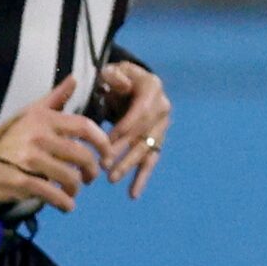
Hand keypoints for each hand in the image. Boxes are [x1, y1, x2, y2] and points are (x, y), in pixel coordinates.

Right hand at [0, 76, 107, 211]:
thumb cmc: (9, 136)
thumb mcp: (30, 113)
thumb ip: (55, 98)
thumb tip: (75, 78)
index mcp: (43, 119)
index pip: (84, 127)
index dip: (103, 142)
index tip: (108, 155)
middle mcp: (38, 137)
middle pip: (82, 156)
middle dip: (92, 171)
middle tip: (90, 178)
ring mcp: (29, 159)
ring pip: (70, 177)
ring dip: (76, 189)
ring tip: (73, 191)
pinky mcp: (20, 180)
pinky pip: (52, 194)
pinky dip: (64, 203)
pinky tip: (66, 205)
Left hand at [95, 60, 170, 197]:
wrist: (133, 84)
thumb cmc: (118, 78)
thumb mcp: (114, 71)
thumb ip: (114, 76)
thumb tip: (121, 86)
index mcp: (153, 90)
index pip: (139, 114)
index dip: (122, 129)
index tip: (104, 142)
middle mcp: (163, 109)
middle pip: (142, 134)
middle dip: (123, 151)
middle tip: (103, 166)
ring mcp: (162, 127)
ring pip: (146, 150)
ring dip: (130, 166)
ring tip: (112, 179)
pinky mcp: (158, 141)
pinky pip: (151, 160)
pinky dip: (142, 177)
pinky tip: (133, 194)